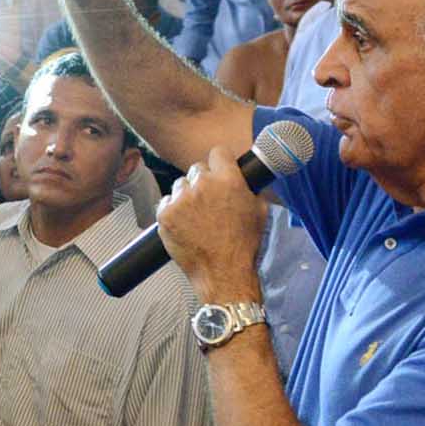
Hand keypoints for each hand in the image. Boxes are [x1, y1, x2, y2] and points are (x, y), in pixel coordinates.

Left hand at [155, 148, 267, 299]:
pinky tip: (184, 224)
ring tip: (196, 217)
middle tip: (208, 201)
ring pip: (180, 185)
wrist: (224, 273)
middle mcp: (203, 185)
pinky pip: (165, 202)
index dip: (219, 161)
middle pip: (196, 169)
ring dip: (186, 196)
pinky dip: (172, 211)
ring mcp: (181, 199)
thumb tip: (247, 177)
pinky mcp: (165, 214)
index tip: (218, 168)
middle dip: (202, 182)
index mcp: (228, 180)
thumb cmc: (243, 245)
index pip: (218, 152)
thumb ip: (251, 188)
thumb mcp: (259, 211)